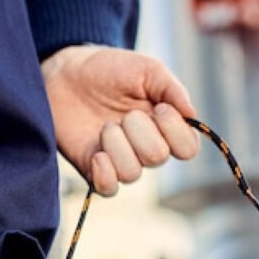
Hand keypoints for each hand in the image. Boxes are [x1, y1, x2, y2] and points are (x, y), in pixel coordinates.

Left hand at [41, 45, 200, 195]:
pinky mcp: (94, 169)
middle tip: (125, 114)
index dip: (175, 131)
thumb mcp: (146, 69)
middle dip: (139, 131)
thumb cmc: (110, 70)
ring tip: (105, 127)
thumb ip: (172, 89)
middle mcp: (146, 148)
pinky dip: (105, 174)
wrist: (67, 73)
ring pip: (132, 173)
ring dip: (117, 145)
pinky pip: (109, 189)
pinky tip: (97, 154)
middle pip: (157, 158)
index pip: (188, 148)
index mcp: (165, 126)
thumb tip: (192, 115)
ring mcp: (120, 160)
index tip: (158, 108)